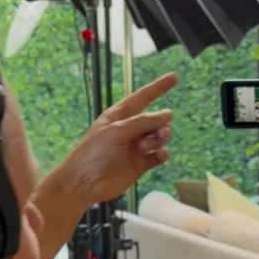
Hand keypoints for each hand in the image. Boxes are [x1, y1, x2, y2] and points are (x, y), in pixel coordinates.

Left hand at [60, 72, 177, 203]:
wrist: (84, 182)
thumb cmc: (93, 152)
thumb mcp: (117, 130)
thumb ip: (143, 121)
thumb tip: (167, 114)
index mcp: (120, 115)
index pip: (143, 97)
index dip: (158, 87)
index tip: (174, 77)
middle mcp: (129, 129)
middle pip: (155, 119)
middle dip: (159, 124)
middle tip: (157, 133)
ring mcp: (135, 147)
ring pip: (159, 137)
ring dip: (158, 140)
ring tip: (148, 147)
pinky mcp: (140, 164)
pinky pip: (158, 155)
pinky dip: (161, 154)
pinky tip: (159, 155)